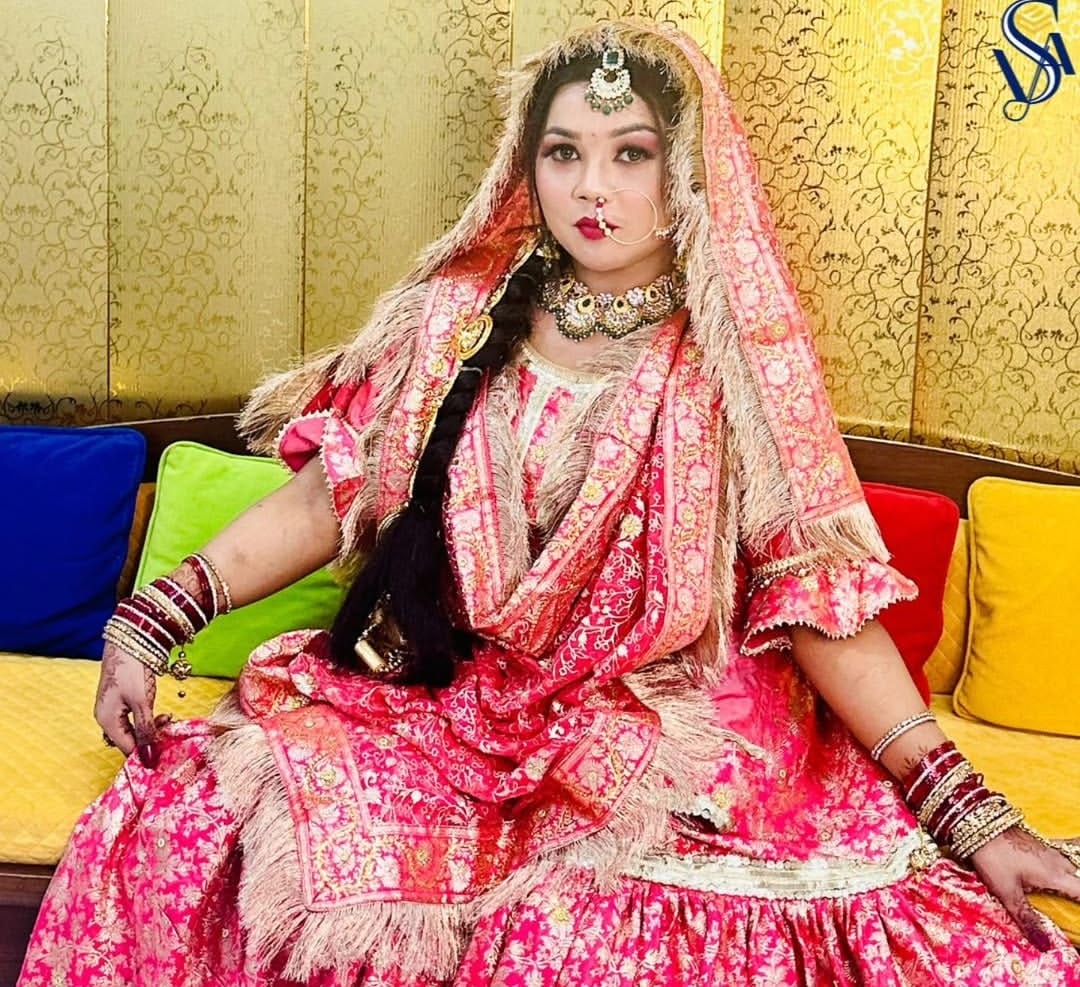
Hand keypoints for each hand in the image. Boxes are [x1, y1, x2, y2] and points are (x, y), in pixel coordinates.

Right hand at [94, 642, 160, 766]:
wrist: (128, 642)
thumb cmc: (131, 671)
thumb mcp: (142, 702)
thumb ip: (146, 730)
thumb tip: (148, 757)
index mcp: (108, 722)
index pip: (127, 749)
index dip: (147, 754)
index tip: (167, 753)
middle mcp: (107, 718)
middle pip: (130, 740)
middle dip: (151, 738)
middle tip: (171, 729)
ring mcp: (113, 709)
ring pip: (134, 729)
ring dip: (152, 727)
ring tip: (169, 718)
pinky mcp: (121, 700)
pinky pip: (134, 718)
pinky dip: (149, 718)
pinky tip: (162, 713)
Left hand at [971, 826, 1079, 950]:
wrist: (977, 823)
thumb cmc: (993, 858)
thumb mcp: (1007, 892)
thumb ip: (1026, 919)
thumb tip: (1045, 946)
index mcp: (1055, 875)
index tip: (1076, 915)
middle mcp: (1057, 861)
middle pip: (1078, 878)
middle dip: (1078, 891)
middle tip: (1070, 904)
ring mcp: (1047, 850)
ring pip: (1069, 866)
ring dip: (1071, 878)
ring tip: (1066, 891)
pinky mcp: (1036, 843)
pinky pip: (1058, 858)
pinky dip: (1061, 868)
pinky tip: (1051, 871)